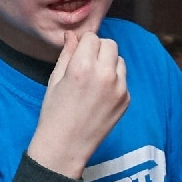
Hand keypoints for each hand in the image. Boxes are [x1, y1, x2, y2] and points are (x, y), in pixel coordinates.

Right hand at [26, 31, 128, 177]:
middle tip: (86, 64)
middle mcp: (105, 75)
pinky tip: (99, 95)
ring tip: (93, 80)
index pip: (92, 37)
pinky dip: (114, 81)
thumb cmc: (54, 113)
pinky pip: (123, 79)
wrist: (66, 146)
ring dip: (109, 63)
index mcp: (83, 67)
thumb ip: (67, 54)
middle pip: (110, 44)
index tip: (77, 54)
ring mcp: (119, 88)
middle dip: (98, 49)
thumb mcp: (55, 79)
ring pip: (120, 60)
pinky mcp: (126, 100)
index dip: (83, 44)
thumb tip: (72, 35)